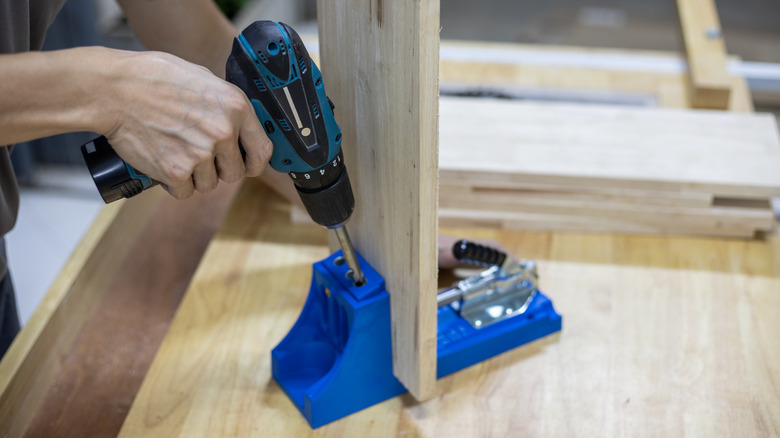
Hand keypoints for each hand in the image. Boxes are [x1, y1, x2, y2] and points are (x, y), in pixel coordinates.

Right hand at [100, 50, 271, 198]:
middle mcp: (223, 132)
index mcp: (236, 107)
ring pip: (208, 184)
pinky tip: (162, 161)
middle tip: (198, 155)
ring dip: (194, 176)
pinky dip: (172, 183)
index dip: (254, 163)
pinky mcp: (176, 171)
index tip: (248, 166)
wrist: (115, 90)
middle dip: (219, 169)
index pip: (263, 151)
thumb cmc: (155, 79)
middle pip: (235, 173)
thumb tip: (243, 128)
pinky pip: (184, 191)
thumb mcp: (204, 81)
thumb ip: (227, 106)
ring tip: (175, 151)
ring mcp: (200, 153)